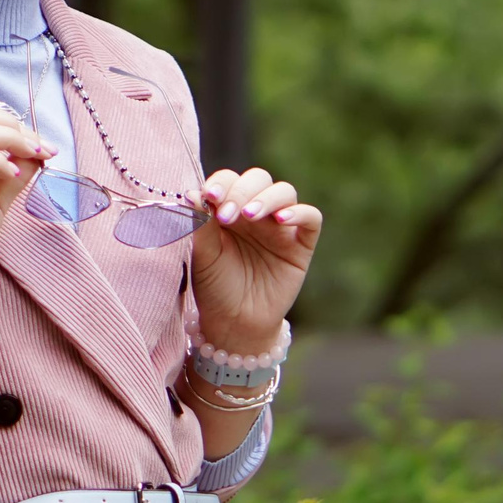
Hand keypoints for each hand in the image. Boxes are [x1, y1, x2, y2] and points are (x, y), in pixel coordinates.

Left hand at [190, 167, 322, 351]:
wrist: (234, 324)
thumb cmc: (215, 287)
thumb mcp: (202, 255)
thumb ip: (200, 224)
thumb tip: (191, 194)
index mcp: (229, 208)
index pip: (230, 180)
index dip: (221, 183)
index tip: (208, 197)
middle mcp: (256, 212)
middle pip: (258, 178)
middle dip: (242, 191)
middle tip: (226, 215)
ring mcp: (280, 227)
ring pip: (285, 192)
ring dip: (266, 198)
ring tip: (249, 215)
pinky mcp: (301, 244)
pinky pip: (311, 218)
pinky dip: (300, 213)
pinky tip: (282, 220)